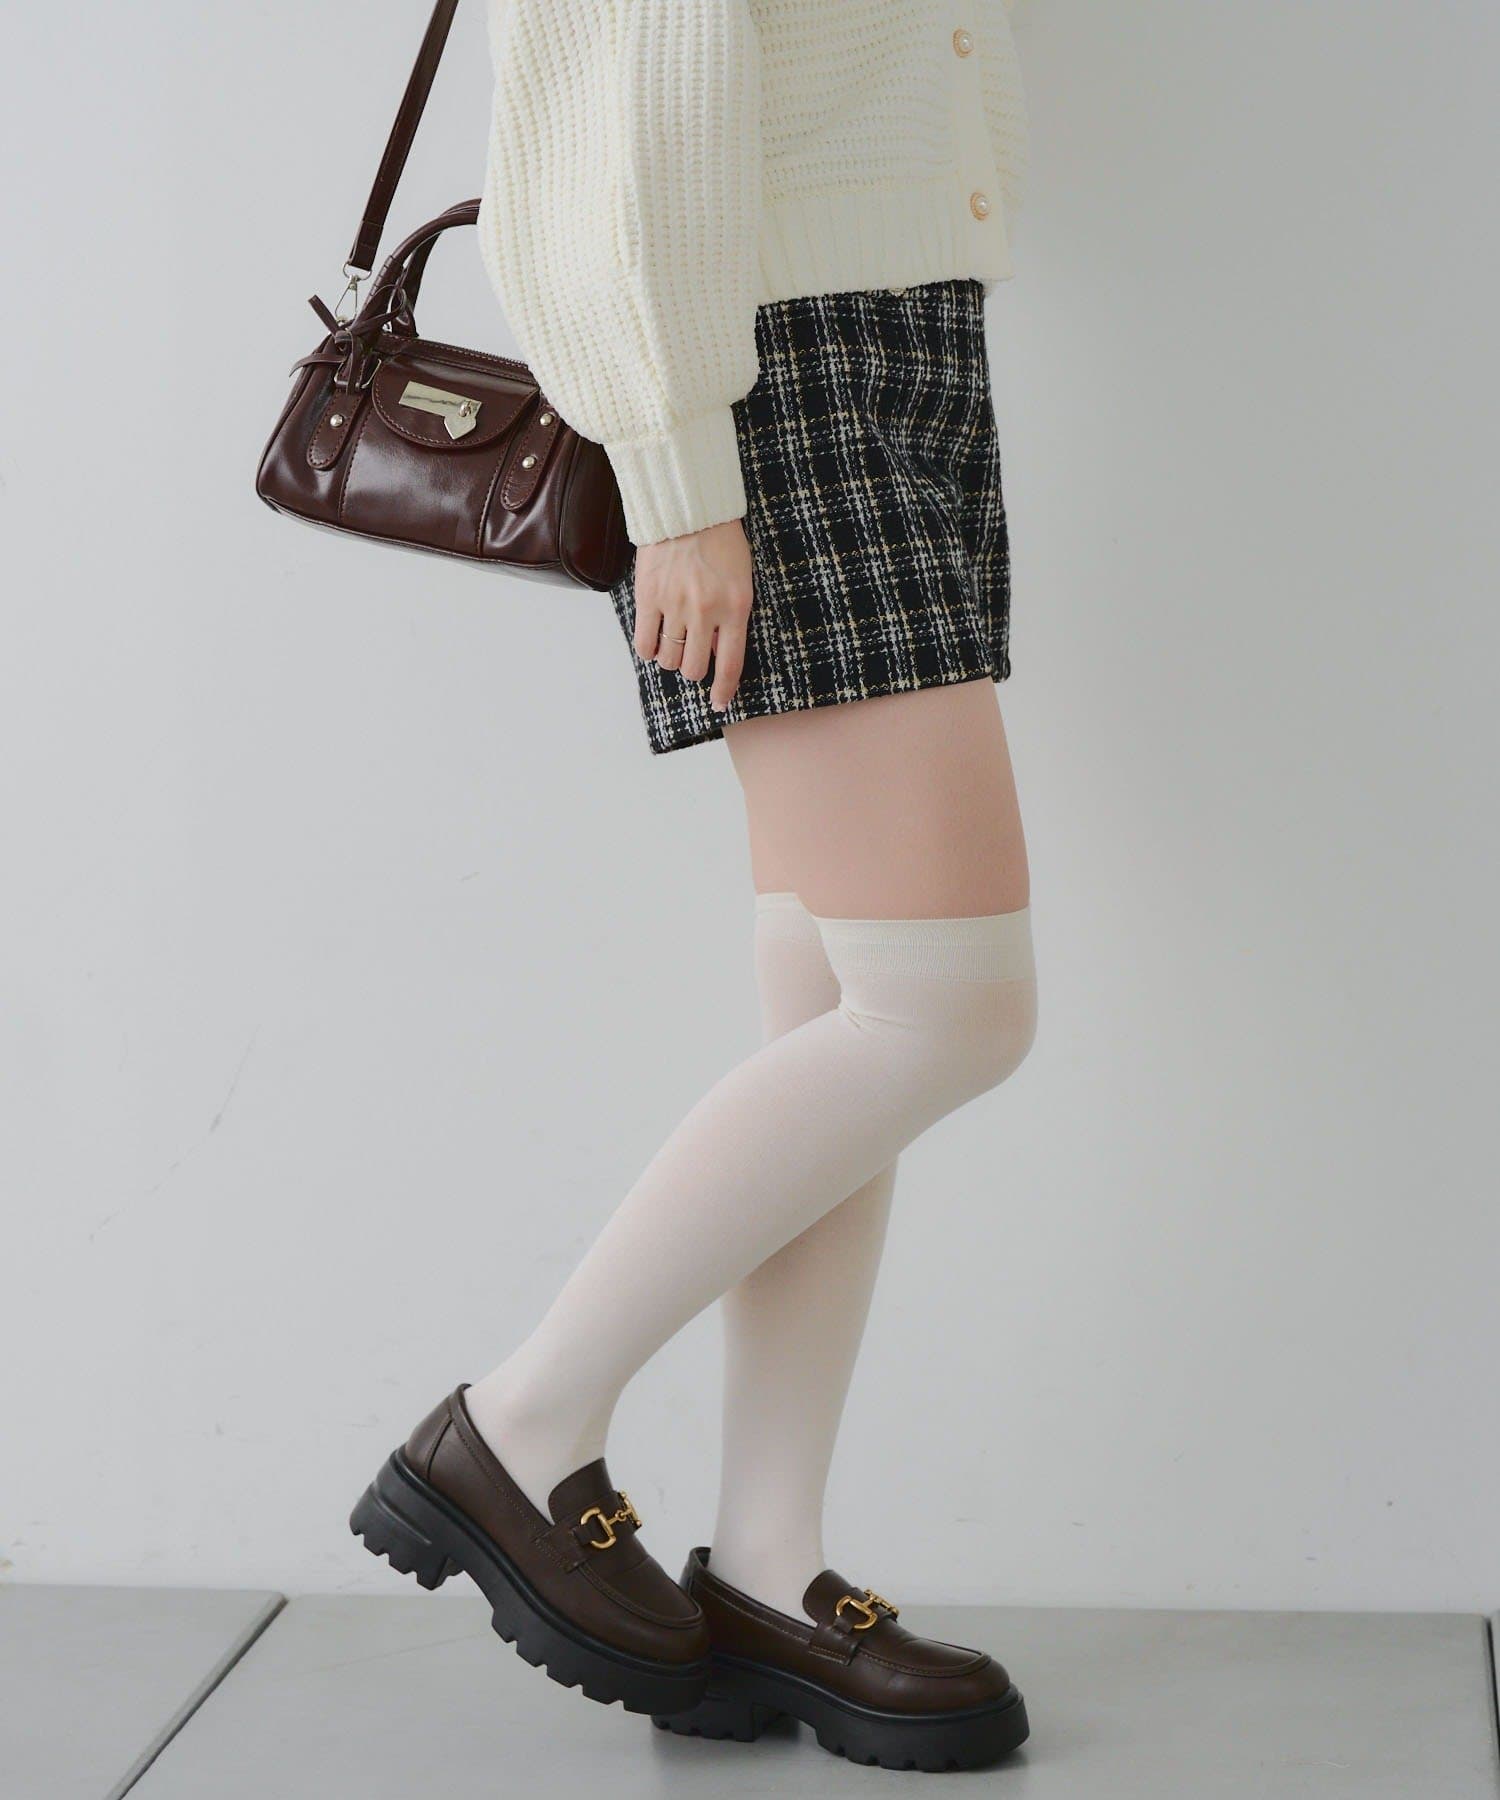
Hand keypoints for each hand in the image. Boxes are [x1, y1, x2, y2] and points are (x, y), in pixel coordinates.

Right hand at [633, 518, 753, 712]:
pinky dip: (649, 650)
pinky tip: (654, 641)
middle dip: (693, 669)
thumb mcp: (741, 580)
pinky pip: (644, 644)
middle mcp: (705, 611)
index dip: (723, 690)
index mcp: (735, 608)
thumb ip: (731, 617)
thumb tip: (717, 653)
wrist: (689, 509)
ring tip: (674, 642)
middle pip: (694, 668)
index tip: (718, 703)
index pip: (730, 664)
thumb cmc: (721, 543)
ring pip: (668, 659)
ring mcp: (674, 605)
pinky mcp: (648, 597)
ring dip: (671, 658)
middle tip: (692, 656)